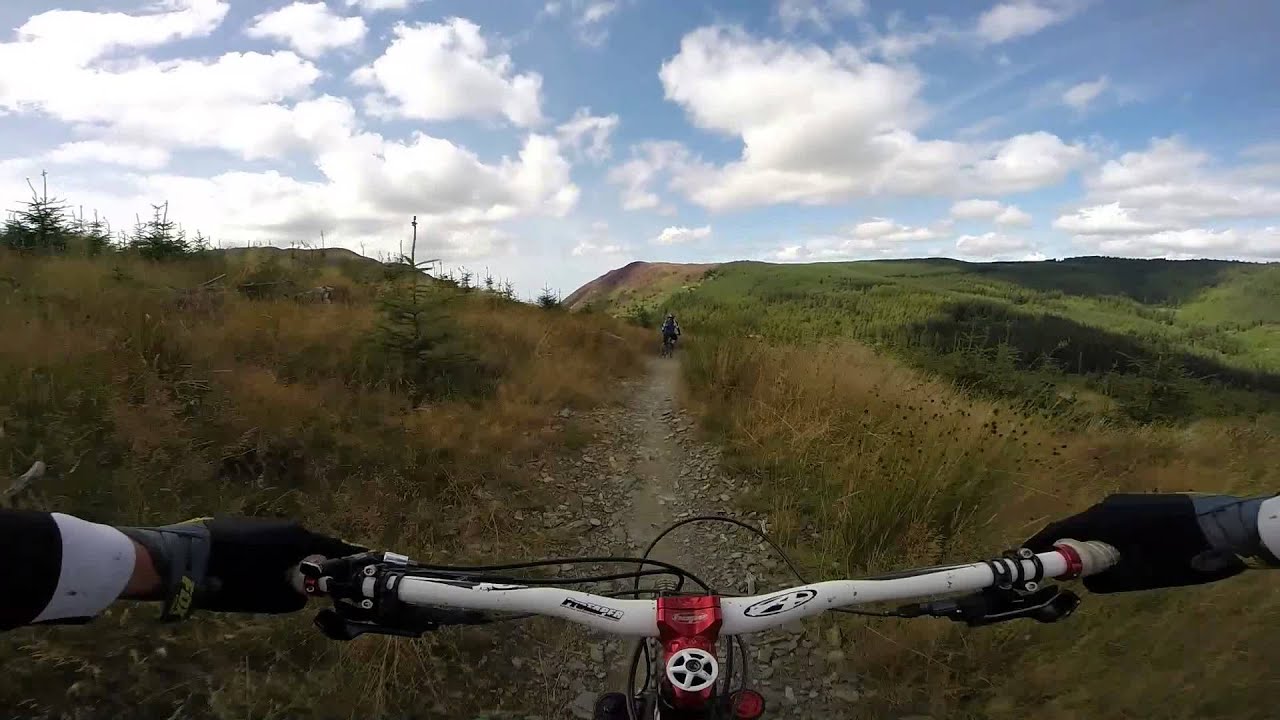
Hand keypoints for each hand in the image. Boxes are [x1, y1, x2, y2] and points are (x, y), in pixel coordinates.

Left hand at [122, 516, 363, 618]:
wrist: (187, 557)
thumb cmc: (233, 577)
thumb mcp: (269, 597)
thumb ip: (294, 596)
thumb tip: (305, 594)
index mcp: (297, 538)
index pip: (334, 547)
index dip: (345, 561)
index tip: (356, 572)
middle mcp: (286, 526)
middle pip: (312, 545)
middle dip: (319, 563)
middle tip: (325, 583)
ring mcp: (264, 524)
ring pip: (291, 544)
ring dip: (296, 560)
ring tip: (296, 579)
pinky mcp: (245, 527)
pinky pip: (273, 543)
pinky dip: (278, 556)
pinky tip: (269, 571)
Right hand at [1025, 494, 1247, 592]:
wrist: (1220, 529)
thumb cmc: (1175, 554)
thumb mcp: (1139, 575)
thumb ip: (1107, 579)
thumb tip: (1086, 582)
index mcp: (1100, 520)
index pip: (1057, 531)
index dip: (1039, 546)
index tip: (1024, 559)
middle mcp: (1106, 506)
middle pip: (1074, 528)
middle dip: (1065, 550)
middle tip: (1059, 572)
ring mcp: (1123, 503)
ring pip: (1094, 526)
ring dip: (1088, 545)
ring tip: (1091, 569)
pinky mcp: (1139, 506)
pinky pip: (1111, 523)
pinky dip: (1105, 540)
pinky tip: (1116, 556)